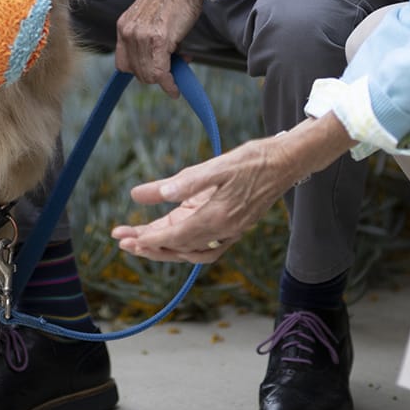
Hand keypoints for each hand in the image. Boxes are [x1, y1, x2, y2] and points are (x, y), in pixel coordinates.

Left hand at [112, 115, 354, 262]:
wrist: (287, 162)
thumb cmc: (253, 159)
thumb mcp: (216, 166)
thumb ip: (183, 182)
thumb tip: (151, 194)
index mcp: (218, 218)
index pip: (176, 236)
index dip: (149, 239)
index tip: (126, 237)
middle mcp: (224, 231)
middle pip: (180, 247)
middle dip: (149, 245)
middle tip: (122, 240)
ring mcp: (230, 231)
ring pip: (191, 249)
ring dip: (164, 248)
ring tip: (138, 241)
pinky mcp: (233, 226)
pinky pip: (205, 246)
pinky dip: (185, 246)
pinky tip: (170, 238)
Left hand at [114, 0, 206, 95]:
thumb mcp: (149, 17)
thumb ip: (147, 39)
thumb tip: (160, 62)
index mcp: (123, 26)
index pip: (123, 63)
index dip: (140, 71)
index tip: (154, 70)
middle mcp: (128, 32)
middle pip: (136, 72)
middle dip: (155, 75)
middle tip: (173, 66)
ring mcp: (142, 37)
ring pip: (149, 74)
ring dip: (165, 79)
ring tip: (181, 64)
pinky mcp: (158, 40)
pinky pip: (160, 72)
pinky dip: (169, 83)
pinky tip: (175, 87)